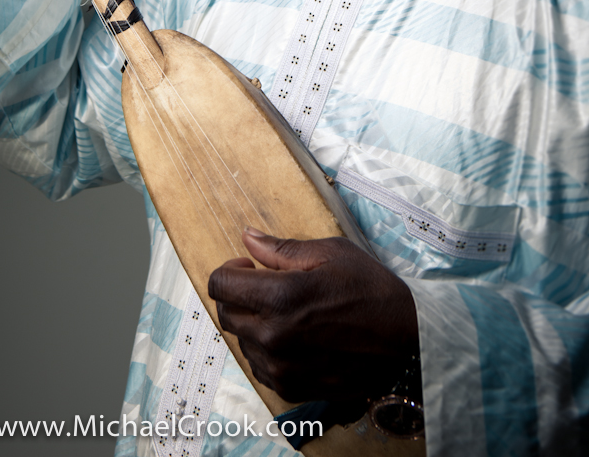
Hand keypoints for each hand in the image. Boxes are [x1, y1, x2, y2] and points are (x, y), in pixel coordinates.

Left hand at [208, 229, 417, 404]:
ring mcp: (281, 367)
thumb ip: (280, 249)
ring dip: (253, 323)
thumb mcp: (329, 253)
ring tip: (285, 312)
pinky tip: (293, 336)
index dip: (229, 271)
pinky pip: (259, 366)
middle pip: (225, 313)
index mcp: (280, 298)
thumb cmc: (370, 289)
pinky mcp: (292, 387)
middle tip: (265, 286)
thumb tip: (247, 238)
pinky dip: (267, 350)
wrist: (407, 338)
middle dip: (239, 295)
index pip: (219, 285)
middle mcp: (274, 337)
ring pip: (241, 341)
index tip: (248, 268)